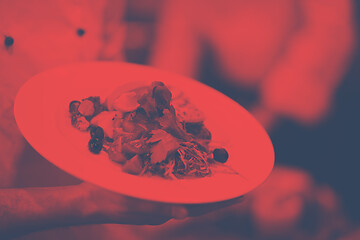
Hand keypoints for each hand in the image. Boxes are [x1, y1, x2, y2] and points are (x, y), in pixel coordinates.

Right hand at [81, 182, 243, 225]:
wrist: (89, 200)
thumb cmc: (108, 201)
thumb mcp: (131, 203)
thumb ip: (156, 209)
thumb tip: (182, 213)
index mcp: (164, 211)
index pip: (199, 207)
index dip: (221, 201)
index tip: (243, 194)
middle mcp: (165, 205)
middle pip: (197, 198)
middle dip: (216, 190)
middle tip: (235, 179)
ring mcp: (158, 197)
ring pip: (186, 190)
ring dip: (201, 181)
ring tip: (218, 170)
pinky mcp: (149, 188)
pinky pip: (172, 182)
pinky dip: (184, 174)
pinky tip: (188, 165)